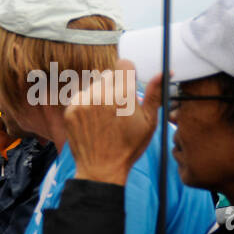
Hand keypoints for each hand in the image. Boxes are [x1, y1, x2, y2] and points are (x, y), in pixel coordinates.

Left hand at [64, 58, 156, 184]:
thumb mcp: (148, 122)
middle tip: (119, 107)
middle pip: (109, 75)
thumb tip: (162, 72)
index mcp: (123, 95)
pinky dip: (86, 104)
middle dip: (115, 86)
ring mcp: (83, 102)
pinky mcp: (70, 110)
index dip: (128, 72)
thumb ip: (154, 94)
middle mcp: (101, 95)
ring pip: (94, 86)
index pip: (124, 64)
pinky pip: (80, 97)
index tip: (129, 83)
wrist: (101, 169)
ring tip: (106, 116)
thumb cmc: (129, 147)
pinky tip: (93, 121)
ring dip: (100, 95)